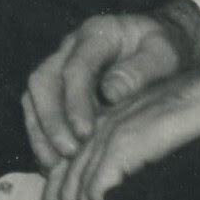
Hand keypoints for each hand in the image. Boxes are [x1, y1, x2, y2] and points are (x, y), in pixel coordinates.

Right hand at [22, 9, 199, 173]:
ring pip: (34, 96)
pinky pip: (36, 110)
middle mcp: (69, 48)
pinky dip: (41, 136)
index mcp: (96, 35)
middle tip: (69, 152)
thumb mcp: (164, 54)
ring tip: (56, 165)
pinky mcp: (57, 87)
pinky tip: (53, 163)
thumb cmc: (166, 50)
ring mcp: (59, 66)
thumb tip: (111, 94)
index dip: (75, 102)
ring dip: (42, 131)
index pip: (75, 68)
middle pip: (43, 81)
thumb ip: (140, 70)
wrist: (163, 44)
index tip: (85, 133)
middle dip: (52, 120)